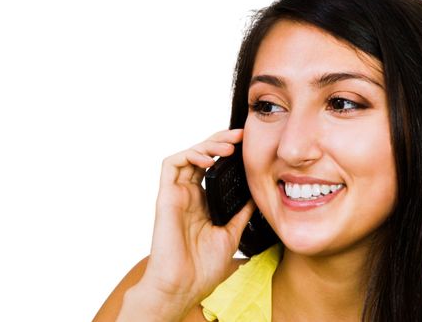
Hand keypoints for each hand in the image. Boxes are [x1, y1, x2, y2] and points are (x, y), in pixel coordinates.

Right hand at [123, 129, 254, 319]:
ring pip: (188, 155)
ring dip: (208, 145)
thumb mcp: (231, 234)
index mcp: (202, 202)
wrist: (184, 286)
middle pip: (201, 155)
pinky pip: (171, 165)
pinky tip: (209, 160)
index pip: (214, 167)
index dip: (227, 153)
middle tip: (240, 135)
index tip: (248, 144)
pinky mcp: (165, 196)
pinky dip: (189, 155)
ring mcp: (176, 194)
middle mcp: (188, 194)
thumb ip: (240, 213)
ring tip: (228, 146)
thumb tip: (256, 196)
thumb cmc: (203, 267)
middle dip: (220, 141)